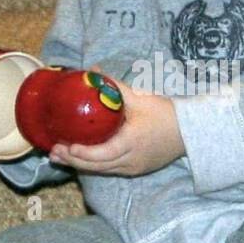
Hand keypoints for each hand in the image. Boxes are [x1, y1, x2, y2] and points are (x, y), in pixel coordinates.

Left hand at [48, 77, 184, 176]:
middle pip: (97, 166)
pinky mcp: (135, 170)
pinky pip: (110, 170)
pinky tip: (81, 159)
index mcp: (132, 143)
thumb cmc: (165, 114)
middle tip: (54, 152)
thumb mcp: (139, 98)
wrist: (190, 132)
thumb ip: (114, 86)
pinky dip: (94, 165)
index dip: (82, 153)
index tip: (66, 146)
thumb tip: (92, 71)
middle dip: (74, 161)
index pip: (103, 153)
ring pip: (102, 170)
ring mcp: (133, 168)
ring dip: (81, 165)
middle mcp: (131, 160)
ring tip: (60, 157)